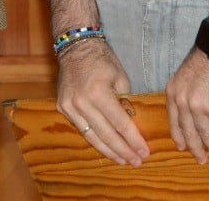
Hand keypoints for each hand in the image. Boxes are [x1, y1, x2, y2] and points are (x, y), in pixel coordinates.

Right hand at [54, 39, 149, 165]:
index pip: (120, 124)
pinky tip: (105, 147)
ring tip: (122, 160)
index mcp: (98, 93)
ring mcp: (69, 106)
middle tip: (137, 161)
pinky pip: (81, 128)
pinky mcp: (62, 107)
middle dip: (124, 150)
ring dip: (108, 151)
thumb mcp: (121, 78)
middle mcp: (82, 102)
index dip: (134, 140)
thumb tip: (131, 123)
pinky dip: (94, 139)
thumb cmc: (102, 60)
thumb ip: (125, 102)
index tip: (145, 152)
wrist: (75, 47)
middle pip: (106, 134)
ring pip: (91, 136)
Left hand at [165, 47, 208, 163]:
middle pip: (187, 131)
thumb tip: (197, 107)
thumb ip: (189, 92)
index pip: (173, 119)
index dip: (178, 135)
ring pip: (204, 134)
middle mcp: (181, 101)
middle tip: (201, 160)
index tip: (181, 147)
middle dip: (195, 148)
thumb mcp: (189, 75)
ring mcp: (196, 106)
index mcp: (172, 91)